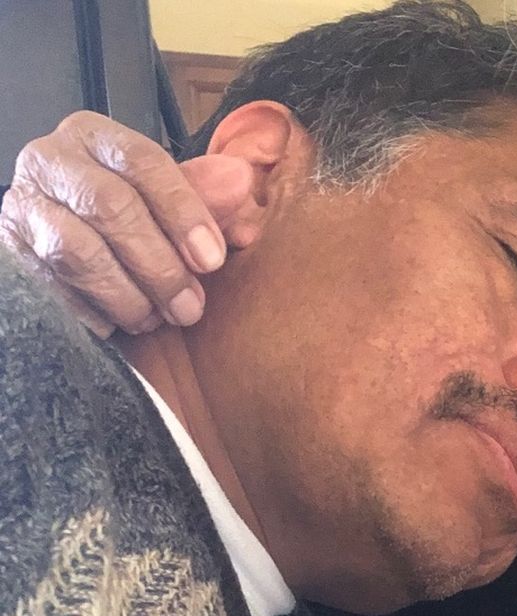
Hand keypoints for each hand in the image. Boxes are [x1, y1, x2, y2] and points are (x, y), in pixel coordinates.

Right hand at [0, 111, 252, 336]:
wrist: (60, 238)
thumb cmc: (131, 218)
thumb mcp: (169, 200)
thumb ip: (206, 194)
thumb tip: (241, 181)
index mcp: (97, 137)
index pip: (143, 161)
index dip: (184, 212)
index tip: (213, 260)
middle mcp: (51, 161)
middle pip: (110, 207)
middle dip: (159, 266)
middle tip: (190, 306)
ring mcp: (22, 205)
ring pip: (77, 252)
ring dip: (127, 295)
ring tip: (156, 319)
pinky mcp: (8, 251)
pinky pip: (50, 288)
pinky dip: (91, 312)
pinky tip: (118, 325)